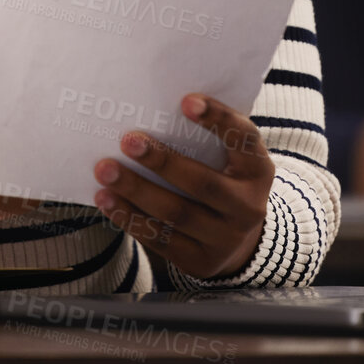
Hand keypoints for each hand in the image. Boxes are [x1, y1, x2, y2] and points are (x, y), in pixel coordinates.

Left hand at [92, 94, 273, 280]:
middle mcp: (248, 206)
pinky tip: (107, 199)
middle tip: (128, 140)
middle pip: (202, 183)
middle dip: (162, 160)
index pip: (243, 140)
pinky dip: (129, 217)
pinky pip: (160, 239)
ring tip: (105, 170)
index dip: (218, 119)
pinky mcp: (201, 263)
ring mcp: (226, 239)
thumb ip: (208, 138)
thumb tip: (153, 107)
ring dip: (135, 190)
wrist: (240, 243)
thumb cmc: (225, 181)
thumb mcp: (232, 160)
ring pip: (176, 214)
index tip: (186, 101)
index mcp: (258, 170)